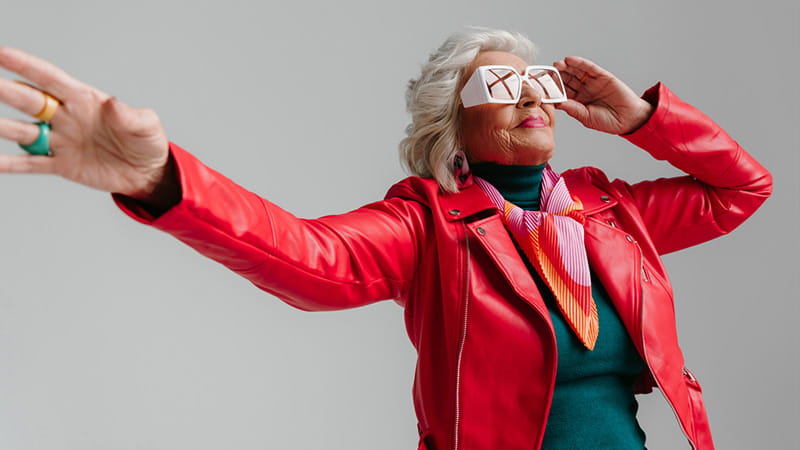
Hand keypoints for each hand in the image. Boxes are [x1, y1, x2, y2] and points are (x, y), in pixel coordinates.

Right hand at [0, 47, 177, 205]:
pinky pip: (31, 163)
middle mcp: (67, 117)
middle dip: (6, 91)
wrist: (147, 174)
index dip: (27, 66)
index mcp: (84, 100)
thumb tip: (113, 104)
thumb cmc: (147, 143)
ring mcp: (62, 141)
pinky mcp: (62, 165)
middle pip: (29, 101)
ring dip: (2, 126)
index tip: (3, 55)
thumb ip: (131, 115)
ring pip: (23, 131)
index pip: (50, 79)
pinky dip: (10, 164)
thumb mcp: (147, 126)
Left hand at [552, 56, 653, 134]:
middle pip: (567, 80)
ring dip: (566, 67)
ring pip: (576, 72)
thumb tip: (556, 103)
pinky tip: (569, 60)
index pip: (562, 92)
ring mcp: (592, 82)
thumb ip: (572, 108)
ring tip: (556, 64)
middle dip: (557, 75)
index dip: (553, 88)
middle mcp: (583, 90)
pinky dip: (579, 63)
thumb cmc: (607, 122)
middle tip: (547, 72)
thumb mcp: (585, 116)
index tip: (541, 86)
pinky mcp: (602, 76)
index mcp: (577, 101)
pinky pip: (589, 67)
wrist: (628, 119)